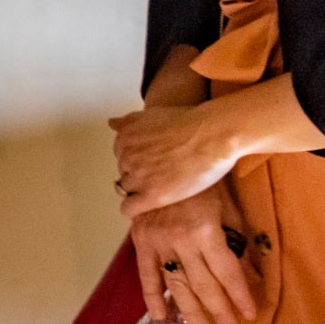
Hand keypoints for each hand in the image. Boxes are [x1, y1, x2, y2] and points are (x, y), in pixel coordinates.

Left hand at [110, 101, 240, 215]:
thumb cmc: (189, 122)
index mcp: (124, 138)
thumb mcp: (151, 114)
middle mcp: (126, 157)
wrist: (212, 135)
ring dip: (140, 190)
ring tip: (162, 188)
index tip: (154, 162)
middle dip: (140, 174)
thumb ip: (128, 121)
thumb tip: (112, 123)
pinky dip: (134, 209)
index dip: (138, 160)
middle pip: (125, 172)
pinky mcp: (152, 195)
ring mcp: (138, 177)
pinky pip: (129, 208)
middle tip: (162, 174)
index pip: (121, 157)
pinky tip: (147, 205)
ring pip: (127, 190)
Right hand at [129, 183, 253, 323]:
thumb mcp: (230, 211)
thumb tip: (252, 276)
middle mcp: (180, 240)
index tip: (249, 314)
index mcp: (206, 231)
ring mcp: (158, 242)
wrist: (165, 162)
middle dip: (219, 310)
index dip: (239, 295)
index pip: (227, 272)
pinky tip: (160, 315)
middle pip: (203, 284)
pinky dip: (152, 294)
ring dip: (190, 311)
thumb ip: (238, 244)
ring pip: (176, 284)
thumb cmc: (205, 185)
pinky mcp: (141, 240)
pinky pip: (146, 273)